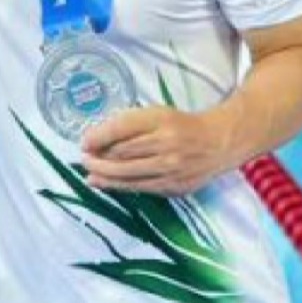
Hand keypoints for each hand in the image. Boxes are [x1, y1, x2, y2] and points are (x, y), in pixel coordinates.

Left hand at [80, 106, 235, 197]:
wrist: (218, 143)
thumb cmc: (180, 126)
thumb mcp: (155, 115)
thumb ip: (128, 125)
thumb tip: (95, 140)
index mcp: (160, 119)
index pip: (122, 128)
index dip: (99, 136)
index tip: (84, 142)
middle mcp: (167, 144)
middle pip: (123, 154)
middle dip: (98, 160)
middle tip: (83, 160)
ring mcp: (172, 168)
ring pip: (130, 175)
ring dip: (105, 177)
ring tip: (90, 175)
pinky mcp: (175, 186)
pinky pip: (142, 188)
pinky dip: (121, 187)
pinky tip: (106, 185)